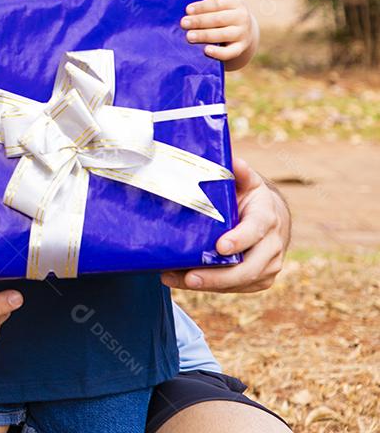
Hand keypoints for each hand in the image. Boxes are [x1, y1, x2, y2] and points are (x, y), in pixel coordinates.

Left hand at [161, 157, 290, 292]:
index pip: (255, 230)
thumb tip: (233, 160)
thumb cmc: (250, 199)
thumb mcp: (246, 182)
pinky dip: (210, 287)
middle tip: (190, 277)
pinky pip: (235, 288)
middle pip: (248, 267)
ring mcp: (268, 265)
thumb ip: (239, 173)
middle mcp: (272, 245)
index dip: (240, 240)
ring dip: (208, 284)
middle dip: (219, 276)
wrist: (270, 219)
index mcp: (266, 217)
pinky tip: (183, 281)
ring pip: (240, 282)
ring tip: (176, 280)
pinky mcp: (260, 279)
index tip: (220, 247)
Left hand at [180, 0, 258, 69]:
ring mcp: (242, 33)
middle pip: (219, 19)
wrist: (245, 32)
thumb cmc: (229, 10)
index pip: (219, 3)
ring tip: (189, 36)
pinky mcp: (240, 48)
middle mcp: (241, 17)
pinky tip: (206, 50)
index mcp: (236, 2)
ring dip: (205, 36)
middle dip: (200, 21)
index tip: (187, 9)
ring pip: (223, 35)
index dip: (203, 6)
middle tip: (183, 23)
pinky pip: (230, 52)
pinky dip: (219, 53)